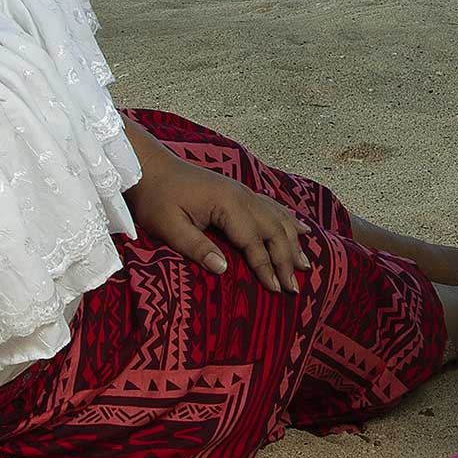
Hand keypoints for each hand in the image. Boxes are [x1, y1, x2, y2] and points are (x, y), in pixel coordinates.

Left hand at [129, 151, 311, 293]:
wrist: (151, 167)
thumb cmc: (156, 198)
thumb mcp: (169, 226)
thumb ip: (196, 247)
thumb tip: (223, 268)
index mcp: (227, 204)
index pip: (254, 241)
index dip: (266, 267)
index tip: (277, 289)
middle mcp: (242, 196)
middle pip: (274, 231)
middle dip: (287, 260)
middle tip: (295, 287)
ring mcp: (243, 192)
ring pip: (278, 218)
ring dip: (293, 242)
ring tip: (306, 265)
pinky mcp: (239, 191)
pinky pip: (272, 206)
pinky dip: (288, 219)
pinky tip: (301, 227)